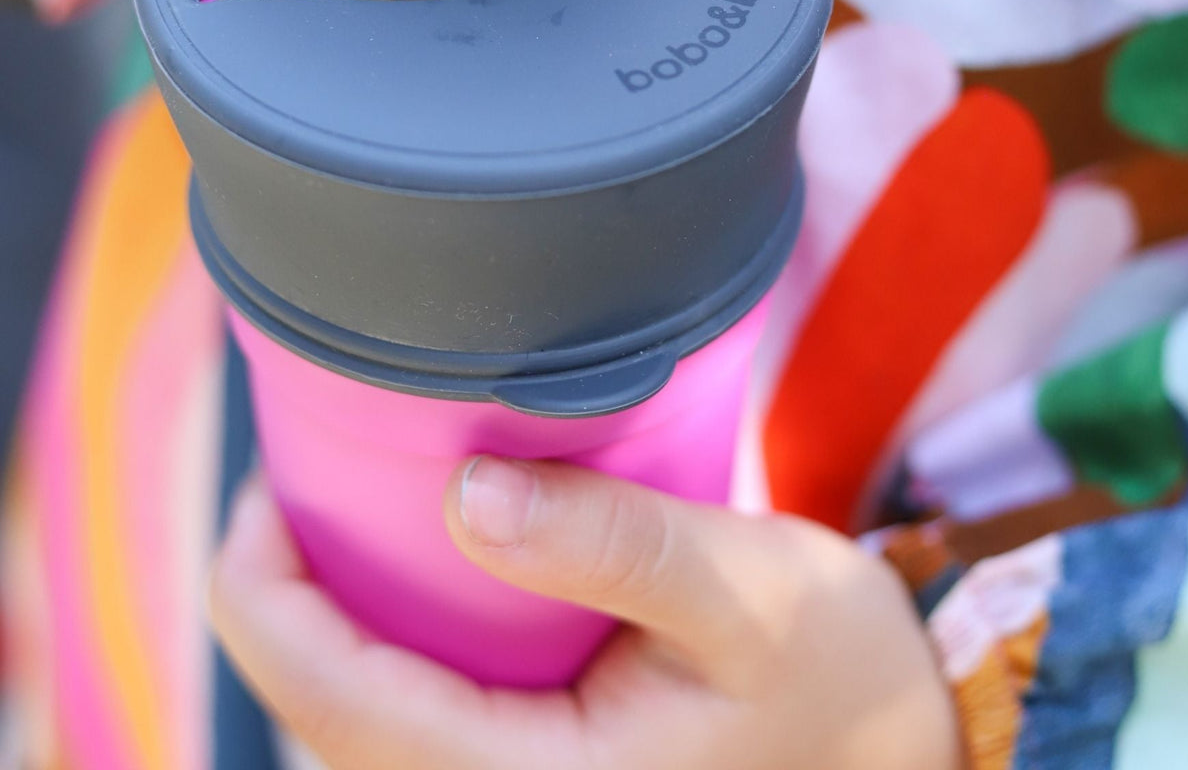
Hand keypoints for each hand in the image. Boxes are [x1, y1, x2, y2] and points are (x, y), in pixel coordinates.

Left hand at [209, 461, 964, 769]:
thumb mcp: (743, 595)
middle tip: (299, 470)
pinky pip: (416, 715)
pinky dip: (389, 636)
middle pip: (324, 714)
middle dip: (281, 595)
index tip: (269, 477)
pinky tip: (417, 563)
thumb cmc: (833, 671)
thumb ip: (612, 544)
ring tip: (337, 506)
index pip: (336, 702)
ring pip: (363, 721)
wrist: (899, 738)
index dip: (267, 588)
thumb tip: (465, 493)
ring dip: (329, 616)